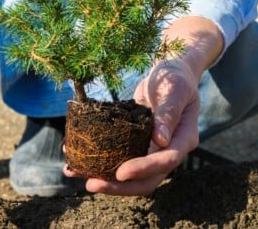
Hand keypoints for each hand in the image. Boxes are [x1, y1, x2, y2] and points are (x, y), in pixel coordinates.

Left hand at [64, 59, 199, 194]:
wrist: (167, 73)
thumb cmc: (174, 78)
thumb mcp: (174, 89)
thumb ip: (169, 112)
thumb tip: (161, 140)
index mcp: (183, 139)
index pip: (166, 161)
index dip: (144, 170)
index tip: (121, 173)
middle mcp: (167, 150)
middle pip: (146, 180)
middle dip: (119, 186)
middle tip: (91, 184)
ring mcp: (150, 149)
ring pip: (130, 174)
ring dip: (104, 178)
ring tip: (74, 172)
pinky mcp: (134, 143)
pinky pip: (118, 156)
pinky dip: (98, 159)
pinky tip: (74, 158)